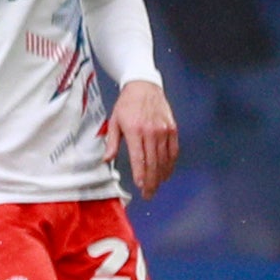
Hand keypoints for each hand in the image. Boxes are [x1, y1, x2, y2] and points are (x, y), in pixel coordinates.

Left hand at [109, 80, 179, 198]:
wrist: (144, 85)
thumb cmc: (127, 104)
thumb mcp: (114, 121)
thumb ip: (112, 142)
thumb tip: (107, 160)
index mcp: (134, 130)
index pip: (139, 157)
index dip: (140, 174)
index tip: (141, 186)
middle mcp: (151, 131)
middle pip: (153, 162)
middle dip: (151, 181)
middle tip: (148, 194)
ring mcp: (164, 130)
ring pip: (164, 159)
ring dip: (161, 176)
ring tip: (155, 187)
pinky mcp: (172, 128)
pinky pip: (173, 151)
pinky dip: (170, 164)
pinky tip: (166, 173)